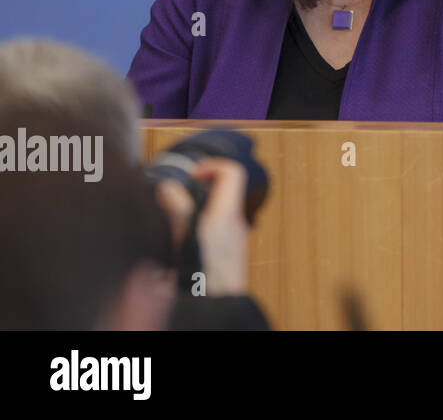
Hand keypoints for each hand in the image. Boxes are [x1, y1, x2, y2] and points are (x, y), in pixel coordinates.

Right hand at [151, 157, 250, 296]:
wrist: (217, 314)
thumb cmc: (204, 285)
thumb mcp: (184, 243)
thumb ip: (176, 213)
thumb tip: (168, 188)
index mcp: (226, 217)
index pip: (232, 173)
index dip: (210, 166)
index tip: (189, 175)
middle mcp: (235, 226)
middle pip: (223, 191)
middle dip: (198, 188)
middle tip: (174, 194)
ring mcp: (234, 241)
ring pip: (218, 211)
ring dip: (196, 208)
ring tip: (171, 216)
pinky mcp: (228, 256)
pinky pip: (216, 230)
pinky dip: (198, 226)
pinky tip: (177, 241)